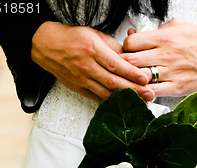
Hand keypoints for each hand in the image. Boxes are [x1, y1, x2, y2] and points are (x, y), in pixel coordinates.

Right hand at [31, 22, 154, 101]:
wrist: (47, 46)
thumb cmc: (71, 39)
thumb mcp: (94, 35)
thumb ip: (113, 47)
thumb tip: (129, 58)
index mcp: (92, 49)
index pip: (116, 64)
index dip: (132, 73)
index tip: (145, 79)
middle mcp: (86, 66)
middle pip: (114, 82)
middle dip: (134, 90)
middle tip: (150, 94)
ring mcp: (82, 79)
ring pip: (107, 93)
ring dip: (125, 99)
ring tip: (140, 102)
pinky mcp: (79, 88)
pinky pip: (98, 98)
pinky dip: (111, 101)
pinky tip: (123, 104)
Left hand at [122, 19, 196, 97]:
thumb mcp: (177, 26)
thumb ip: (154, 31)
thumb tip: (134, 33)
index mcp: (164, 38)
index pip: (131, 43)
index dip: (125, 48)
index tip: (127, 52)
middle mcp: (166, 56)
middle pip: (130, 62)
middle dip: (124, 65)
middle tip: (125, 68)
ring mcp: (171, 73)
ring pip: (139, 79)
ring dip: (132, 80)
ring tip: (131, 80)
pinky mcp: (176, 88)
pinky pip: (153, 93)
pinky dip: (143, 93)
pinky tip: (141, 91)